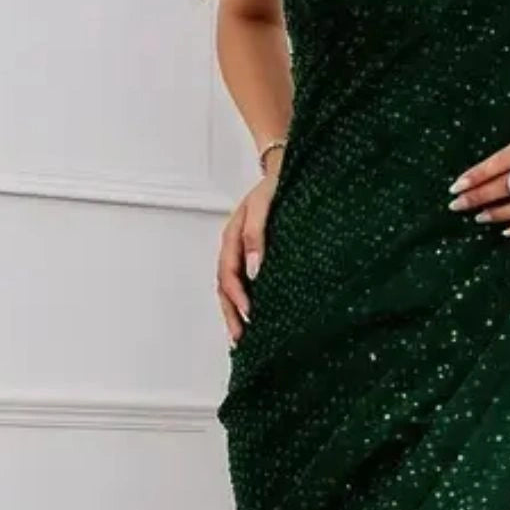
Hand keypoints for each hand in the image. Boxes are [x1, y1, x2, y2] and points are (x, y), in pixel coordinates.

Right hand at [216, 170, 279, 346]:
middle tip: (240, 339)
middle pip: (225, 287)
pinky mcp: (254, 255)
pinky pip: (243, 283)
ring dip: (235, 312)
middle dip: (231, 314)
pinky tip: (253, 316)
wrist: (283, 170)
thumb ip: (256, 236)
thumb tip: (254, 270)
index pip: (229, 274)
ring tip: (242, 337)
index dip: (237, 297)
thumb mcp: (264, 205)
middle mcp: (234, 248)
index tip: (249, 315)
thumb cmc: (275, 185)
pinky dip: (245, 301)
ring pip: (232, 288)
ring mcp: (242, 253)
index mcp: (232, 237)